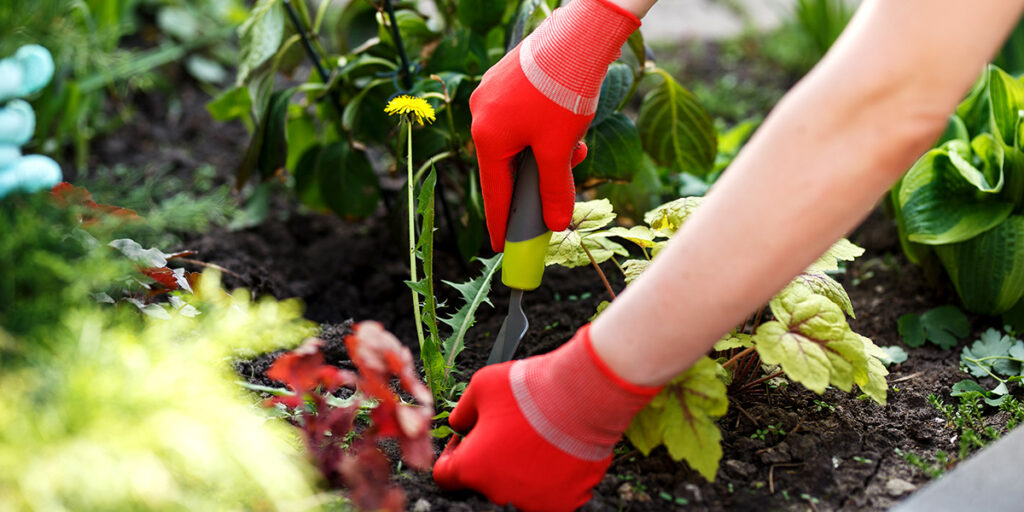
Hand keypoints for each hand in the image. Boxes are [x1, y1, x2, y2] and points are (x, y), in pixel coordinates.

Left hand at [432, 325, 659, 510]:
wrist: (581, 396)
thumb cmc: (529, 390)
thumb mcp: (479, 388)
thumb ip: (461, 412)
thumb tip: (458, 424)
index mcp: (471, 469)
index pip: (445, 475)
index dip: (453, 453)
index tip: (469, 438)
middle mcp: (498, 493)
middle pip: (485, 481)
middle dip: (490, 459)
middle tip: (508, 431)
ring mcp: (533, 501)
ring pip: (518, 488)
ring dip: (520, 468)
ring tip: (535, 437)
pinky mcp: (564, 501)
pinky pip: (550, 492)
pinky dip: (551, 476)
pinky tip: (555, 449)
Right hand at [470, 0, 639, 250]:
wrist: (578, 36)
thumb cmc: (563, 92)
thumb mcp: (560, 150)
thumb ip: (555, 190)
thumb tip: (556, 224)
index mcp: (486, 136)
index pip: (494, 192)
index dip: (502, 222)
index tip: (502, 246)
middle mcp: (482, 114)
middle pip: (508, 165)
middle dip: (538, 179)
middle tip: (558, 192)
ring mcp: (492, 94)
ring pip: (519, 141)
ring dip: (548, 152)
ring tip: (576, 146)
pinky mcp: (507, 79)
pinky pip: (522, 118)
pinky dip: (545, 130)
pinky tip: (570, 124)